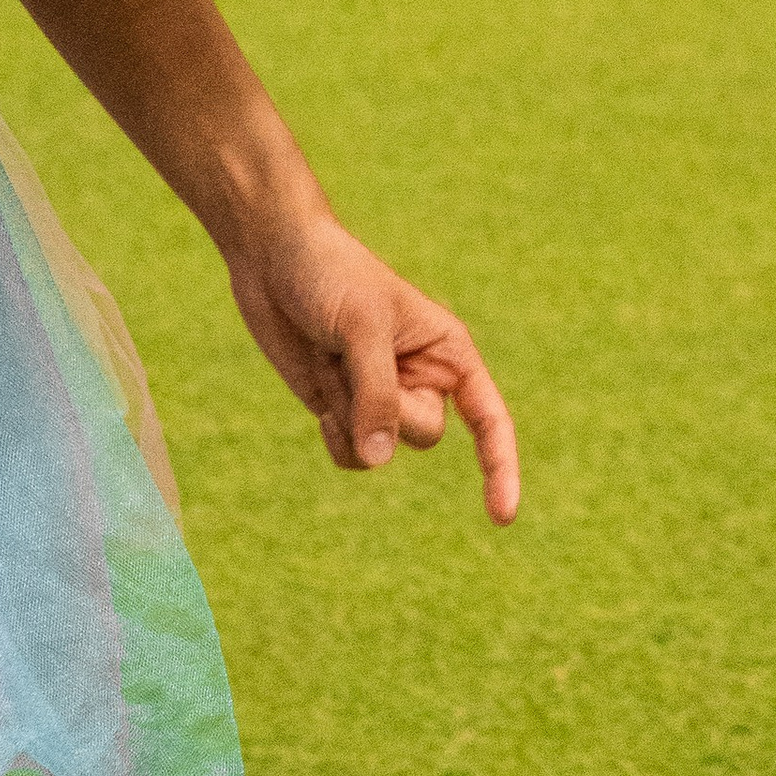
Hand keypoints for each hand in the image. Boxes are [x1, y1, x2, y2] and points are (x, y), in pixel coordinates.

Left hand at [226, 208, 519, 524]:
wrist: (273, 257)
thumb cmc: (331, 275)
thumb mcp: (361, 328)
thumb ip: (377, 394)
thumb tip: (379, 458)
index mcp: (448, 352)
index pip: (489, 419)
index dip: (500, 468)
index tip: (502, 518)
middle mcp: (423, 380)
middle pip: (423, 434)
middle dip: (386, 410)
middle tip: (353, 362)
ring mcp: (381, 398)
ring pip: (383, 451)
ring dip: (352, 421)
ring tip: (331, 366)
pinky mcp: (343, 410)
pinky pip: (351, 454)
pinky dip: (336, 438)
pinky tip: (320, 399)